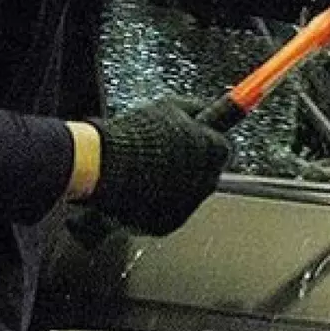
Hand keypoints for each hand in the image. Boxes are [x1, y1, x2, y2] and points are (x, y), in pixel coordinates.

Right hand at [85, 97, 230, 235]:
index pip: (223, 148)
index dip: (206, 141)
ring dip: (175, 183)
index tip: (197, 139)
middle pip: (208, 173)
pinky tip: (140, 187)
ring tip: (147, 169)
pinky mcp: (168, 223)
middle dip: (192, 164)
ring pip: (188, 193)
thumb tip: (207, 109)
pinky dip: (158, 202)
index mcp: (214, 151)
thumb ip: (196, 108)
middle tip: (168, 154)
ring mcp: (189, 205)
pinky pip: (169, 211)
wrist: (106, 166)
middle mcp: (208, 181)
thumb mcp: (170, 107)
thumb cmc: (138, 134)